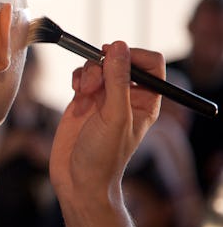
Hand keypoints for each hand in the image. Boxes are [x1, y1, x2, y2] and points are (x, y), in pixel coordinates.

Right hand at [49, 41, 162, 204]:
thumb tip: (118, 47)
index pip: (150, 64)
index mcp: (145, 101)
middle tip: (95, 82)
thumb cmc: (104, 157)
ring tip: (83, 92)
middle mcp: (126, 97)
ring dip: (89, 73)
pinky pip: (82, 76)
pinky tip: (75, 92)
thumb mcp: (115, 117)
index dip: (134, 55)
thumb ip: (117, 81)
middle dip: (105, 65)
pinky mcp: (83, 101)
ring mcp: (103, 98)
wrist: (78, 180)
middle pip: (120, 60)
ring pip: (98, 66)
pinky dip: (77, 77)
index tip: (116, 58)